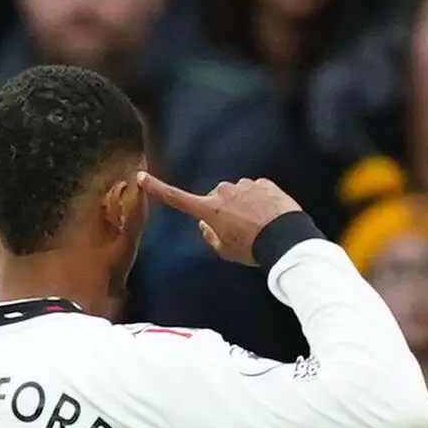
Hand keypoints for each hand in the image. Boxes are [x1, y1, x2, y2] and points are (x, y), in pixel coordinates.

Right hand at [136, 171, 302, 265]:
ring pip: (237, 193)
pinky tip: (269, 216)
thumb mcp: (225, 251)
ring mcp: (244, 185)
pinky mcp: (263, 182)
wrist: (285, 237)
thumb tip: (204, 224)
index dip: (158, 188)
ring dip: (243, 204)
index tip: (142, 176)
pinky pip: (256, 190)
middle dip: (223, 208)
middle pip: (216, 197)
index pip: (177, 198)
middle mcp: (223, 191)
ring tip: (257, 224)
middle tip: (238, 229)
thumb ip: (210, 236)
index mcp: (209, 209)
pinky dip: (259, 201)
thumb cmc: (252, 248)